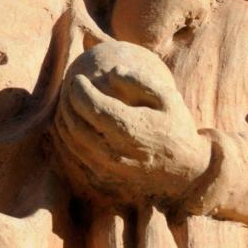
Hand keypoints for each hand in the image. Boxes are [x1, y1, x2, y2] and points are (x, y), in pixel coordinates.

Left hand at [54, 41, 211, 204]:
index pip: (94, 107)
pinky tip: (68, 125)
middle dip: (68, 103)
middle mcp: (117, 151)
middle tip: (69, 89)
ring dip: (64, 121)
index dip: (80, 91)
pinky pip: (75, 157)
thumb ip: (141, 82)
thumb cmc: (176, 127)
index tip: (78, 77)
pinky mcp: (104, 176)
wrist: (184, 170)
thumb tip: (113, 71)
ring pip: (72, 142)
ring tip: (67, 104)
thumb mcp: (168, 98)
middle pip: (78, 124)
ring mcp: (108, 167)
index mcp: (132, 129)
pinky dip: (66, 140)